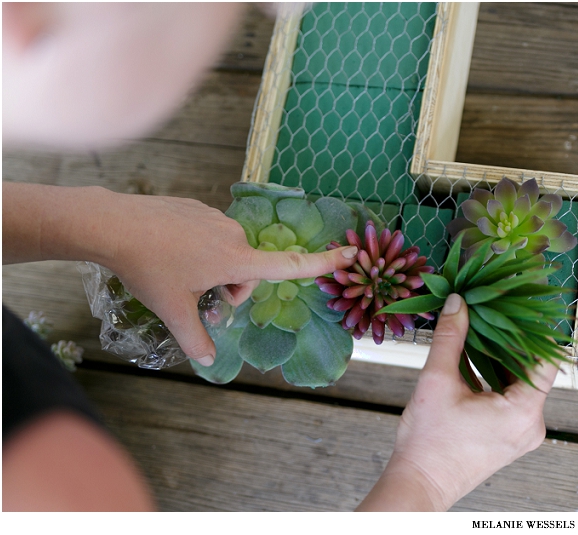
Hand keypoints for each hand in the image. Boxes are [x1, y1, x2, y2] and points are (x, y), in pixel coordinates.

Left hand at [2, 183, 356, 366]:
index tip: (351, 254)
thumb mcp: (173, 309)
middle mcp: (234, 236)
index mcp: (236, 260)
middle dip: (233, 287)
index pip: (289, 264)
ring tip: (181, 274)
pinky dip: (200, 248)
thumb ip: (195, 337)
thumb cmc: (150, 269)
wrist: (115, 224)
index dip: (322, 263)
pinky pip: (210, 234)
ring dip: (216, 268)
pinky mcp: (197, 208)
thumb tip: (206, 360)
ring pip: (228, 251)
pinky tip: (171, 252)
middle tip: (203, 299)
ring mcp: (215, 218)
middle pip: (249, 268)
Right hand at [356, 294, 558, 510]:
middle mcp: (530, 425)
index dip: (534, 331)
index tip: (520, 307)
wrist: (419, 483)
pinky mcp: (508, 436)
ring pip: (520, 383)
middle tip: (494, 312)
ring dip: (502, 358)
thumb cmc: (428, 444)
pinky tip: (475, 359)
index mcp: (523, 412)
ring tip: (481, 330)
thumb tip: (458, 304)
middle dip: (512, 340)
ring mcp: (520, 433)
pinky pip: (510, 398)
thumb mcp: (436, 381)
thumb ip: (449, 337)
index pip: (545, 360)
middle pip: (533, 370)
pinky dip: (496, 378)